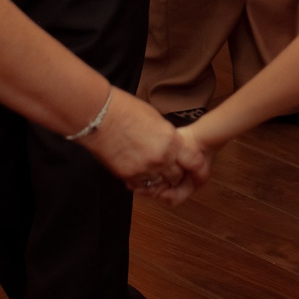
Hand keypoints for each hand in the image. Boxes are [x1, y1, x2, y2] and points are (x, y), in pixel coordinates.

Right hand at [85, 90, 211, 202]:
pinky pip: (142, 187)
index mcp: (171, 141)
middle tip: (171, 171)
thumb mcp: (156, 120)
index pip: (195, 162)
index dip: (199, 170)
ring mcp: (144, 169)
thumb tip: (173, 145)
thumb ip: (168, 137)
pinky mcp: (128, 176)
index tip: (199, 173)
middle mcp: (161, 158)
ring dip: (159, 181)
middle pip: (178, 177)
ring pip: (160, 186)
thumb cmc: (125, 110)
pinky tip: (139, 175)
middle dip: (177, 175)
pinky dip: (143, 184)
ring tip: (153, 172)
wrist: (99, 116)